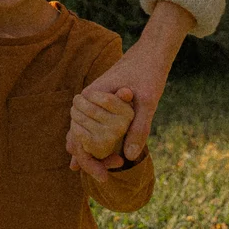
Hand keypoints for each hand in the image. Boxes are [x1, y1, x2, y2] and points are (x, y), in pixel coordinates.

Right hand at [66, 1, 193, 177]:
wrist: (152, 51)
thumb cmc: (149, 72)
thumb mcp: (148, 101)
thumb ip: (139, 128)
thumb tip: (131, 157)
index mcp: (91, 98)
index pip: (78, 136)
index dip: (89, 159)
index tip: (104, 174)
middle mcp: (86, 100)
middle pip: (77, 137)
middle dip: (89, 159)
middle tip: (104, 177)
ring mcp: (93, 101)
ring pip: (81, 132)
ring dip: (91, 152)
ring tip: (99, 172)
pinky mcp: (101, 103)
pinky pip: (91, 126)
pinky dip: (92, 142)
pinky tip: (95, 156)